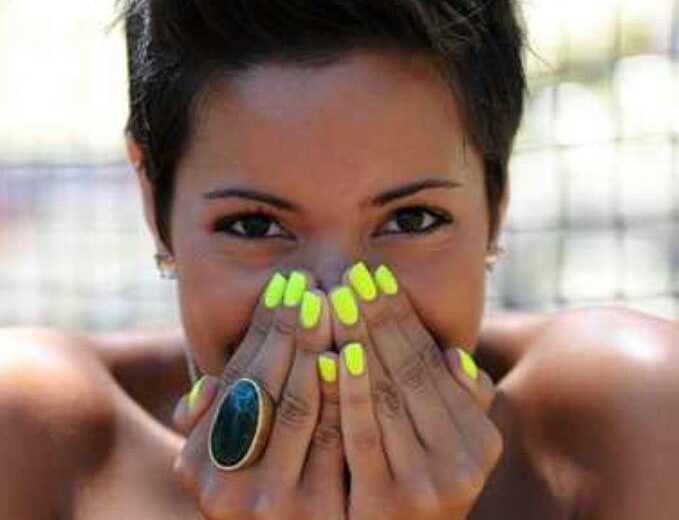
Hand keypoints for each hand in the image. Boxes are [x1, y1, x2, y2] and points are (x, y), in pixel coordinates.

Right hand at [171, 271, 344, 519]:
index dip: (263, 329)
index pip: (238, 380)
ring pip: (302, 406)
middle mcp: (227, 487)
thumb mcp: (224, 463)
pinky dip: (349, 391)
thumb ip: (209, 427)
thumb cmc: (266, 489)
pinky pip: (339, 438)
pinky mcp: (321, 515)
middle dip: (292, 330)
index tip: (286, 284)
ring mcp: (274, 505)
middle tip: (314, 284)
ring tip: (337, 302)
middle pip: (267, 388)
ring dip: (320, 347)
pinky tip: (358, 351)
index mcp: (199, 464)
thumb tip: (203, 391)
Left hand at [329, 263, 500, 519]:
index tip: (375, 276)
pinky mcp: (387, 507)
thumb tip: (452, 356)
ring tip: (335, 299)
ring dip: (358, 342)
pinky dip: (346, 394)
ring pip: (386, 396)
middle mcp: (461, 461)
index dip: (402, 316)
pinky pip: (361, 438)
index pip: (430, 363)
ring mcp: (426, 485)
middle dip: (376, 318)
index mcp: (478, 440)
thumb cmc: (416, 490)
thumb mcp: (451, 450)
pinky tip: (328, 356)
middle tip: (350, 274)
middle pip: (407, 372)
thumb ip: (461, 405)